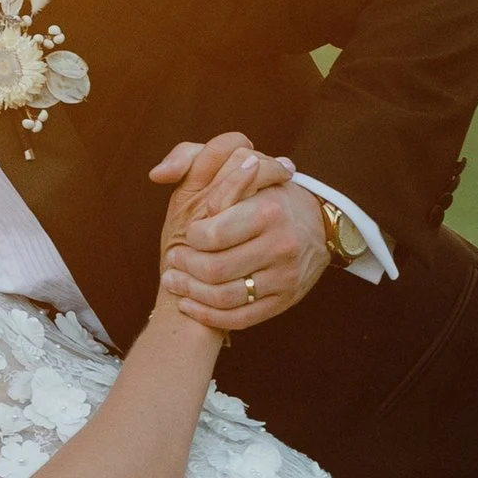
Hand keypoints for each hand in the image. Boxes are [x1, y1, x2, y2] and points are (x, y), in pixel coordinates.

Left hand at [152, 135, 327, 331]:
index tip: (188, 233)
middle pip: (215, 269)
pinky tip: (190, 304)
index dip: (192, 237)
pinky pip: (239, 319)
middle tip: (173, 261)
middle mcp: (281, 245)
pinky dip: (207, 315)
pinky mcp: (284, 301)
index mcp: (269, 210)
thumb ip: (194, 159)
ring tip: (175, 281)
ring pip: (224, 297)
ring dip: (190, 293)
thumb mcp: (238, 166)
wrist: (319, 226)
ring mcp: (284, 277)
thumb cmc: (267, 193)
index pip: (214, 234)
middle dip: (186, 267)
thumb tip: (158, 174)